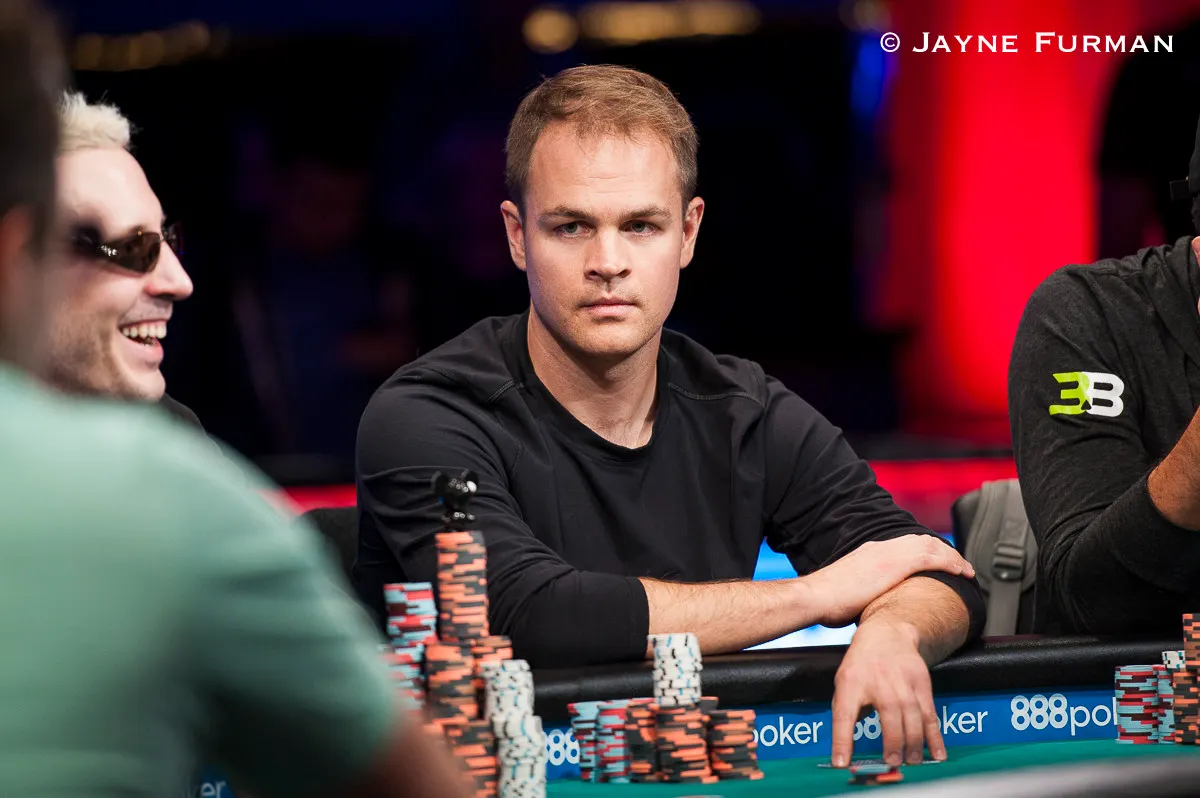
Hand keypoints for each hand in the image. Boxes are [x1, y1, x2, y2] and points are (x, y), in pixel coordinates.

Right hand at [803, 535, 973, 627]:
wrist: (816, 596)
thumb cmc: (826, 601)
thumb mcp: (848, 591)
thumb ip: (863, 593)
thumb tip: (868, 607)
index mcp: (869, 553)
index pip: (904, 547)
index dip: (925, 552)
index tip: (938, 563)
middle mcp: (880, 548)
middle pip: (920, 541)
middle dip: (942, 552)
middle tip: (958, 565)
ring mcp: (888, 553)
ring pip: (930, 546)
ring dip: (951, 556)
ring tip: (965, 569)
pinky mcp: (896, 564)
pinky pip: (932, 558)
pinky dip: (950, 562)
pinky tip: (962, 572)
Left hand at [830, 619, 943, 767]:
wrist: (887, 635)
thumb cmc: (861, 665)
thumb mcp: (844, 683)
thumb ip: (845, 712)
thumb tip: (847, 747)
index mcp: (851, 683)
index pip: (844, 715)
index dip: (842, 741)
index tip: (841, 763)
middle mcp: (879, 681)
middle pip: (889, 715)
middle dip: (892, 742)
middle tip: (892, 762)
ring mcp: (903, 682)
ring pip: (912, 716)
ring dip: (914, 742)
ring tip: (911, 761)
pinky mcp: (922, 684)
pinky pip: (930, 714)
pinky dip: (934, 736)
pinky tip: (937, 753)